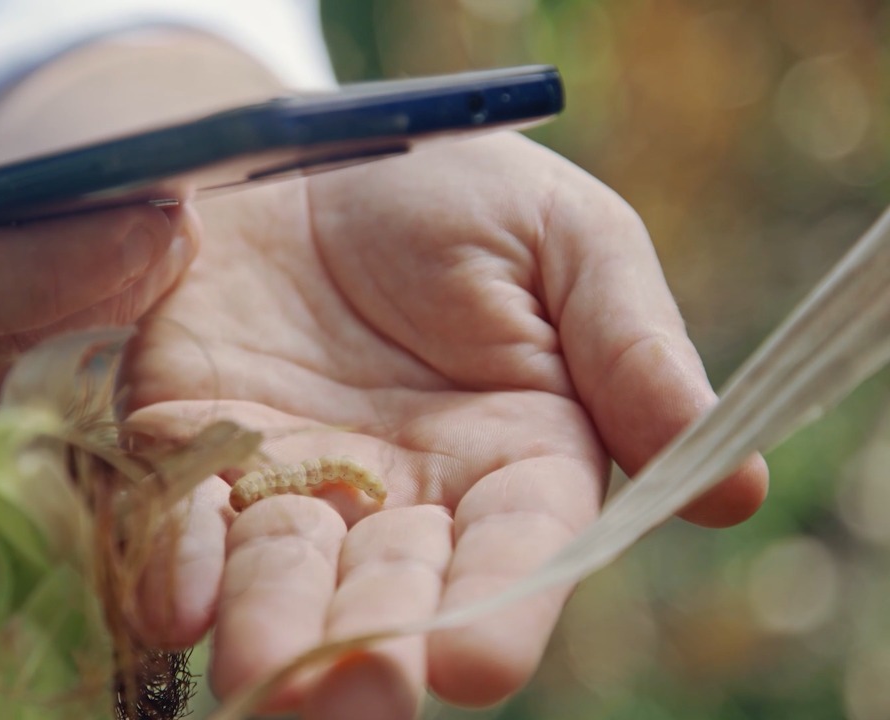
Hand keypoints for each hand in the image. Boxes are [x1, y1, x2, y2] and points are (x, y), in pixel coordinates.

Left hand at [124, 132, 768, 718]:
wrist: (317, 147)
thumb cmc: (461, 191)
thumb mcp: (568, 242)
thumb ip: (632, 352)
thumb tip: (735, 486)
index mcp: (515, 461)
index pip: (517, 556)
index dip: (499, 608)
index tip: (473, 660)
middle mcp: (402, 495)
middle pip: (391, 592)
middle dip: (370, 650)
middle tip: (346, 700)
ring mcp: (291, 478)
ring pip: (284, 573)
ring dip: (270, 627)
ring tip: (258, 677)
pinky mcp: (195, 444)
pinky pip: (182, 512)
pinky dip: (177, 557)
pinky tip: (174, 602)